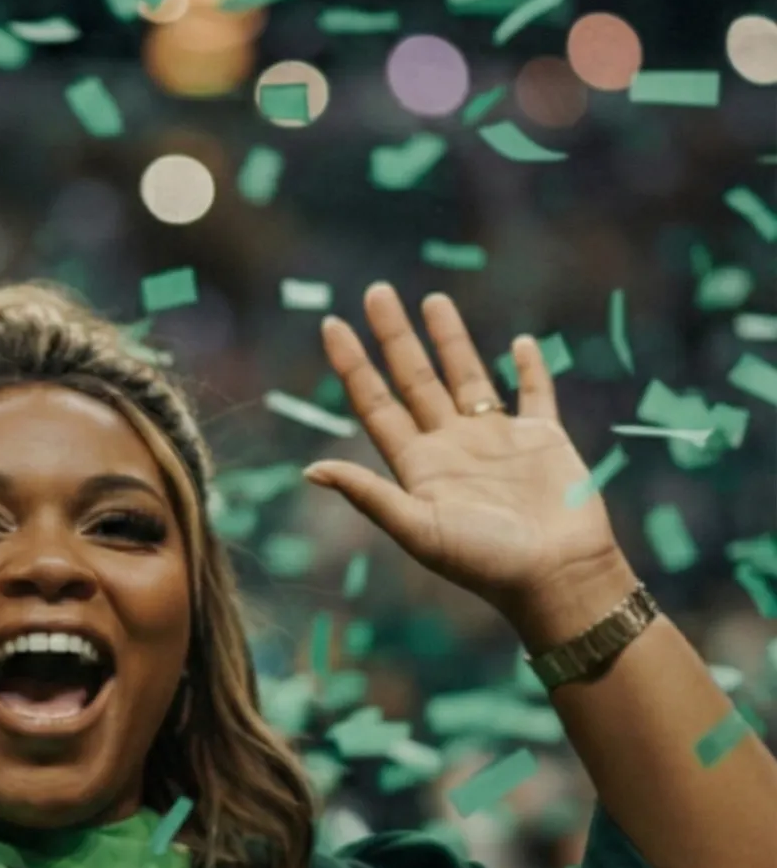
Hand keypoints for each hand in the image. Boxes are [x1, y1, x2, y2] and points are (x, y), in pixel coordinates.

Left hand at [305, 284, 634, 645]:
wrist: (556, 576)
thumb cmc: (486, 561)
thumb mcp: (418, 529)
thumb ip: (369, 496)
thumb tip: (310, 471)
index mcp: (419, 465)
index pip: (376, 404)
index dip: (352, 365)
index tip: (331, 324)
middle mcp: (453, 446)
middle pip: (415, 378)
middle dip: (394, 335)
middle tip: (376, 291)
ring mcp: (498, 440)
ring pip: (468, 376)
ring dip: (450, 340)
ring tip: (433, 300)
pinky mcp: (543, 439)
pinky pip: (535, 394)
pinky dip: (529, 368)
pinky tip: (520, 343)